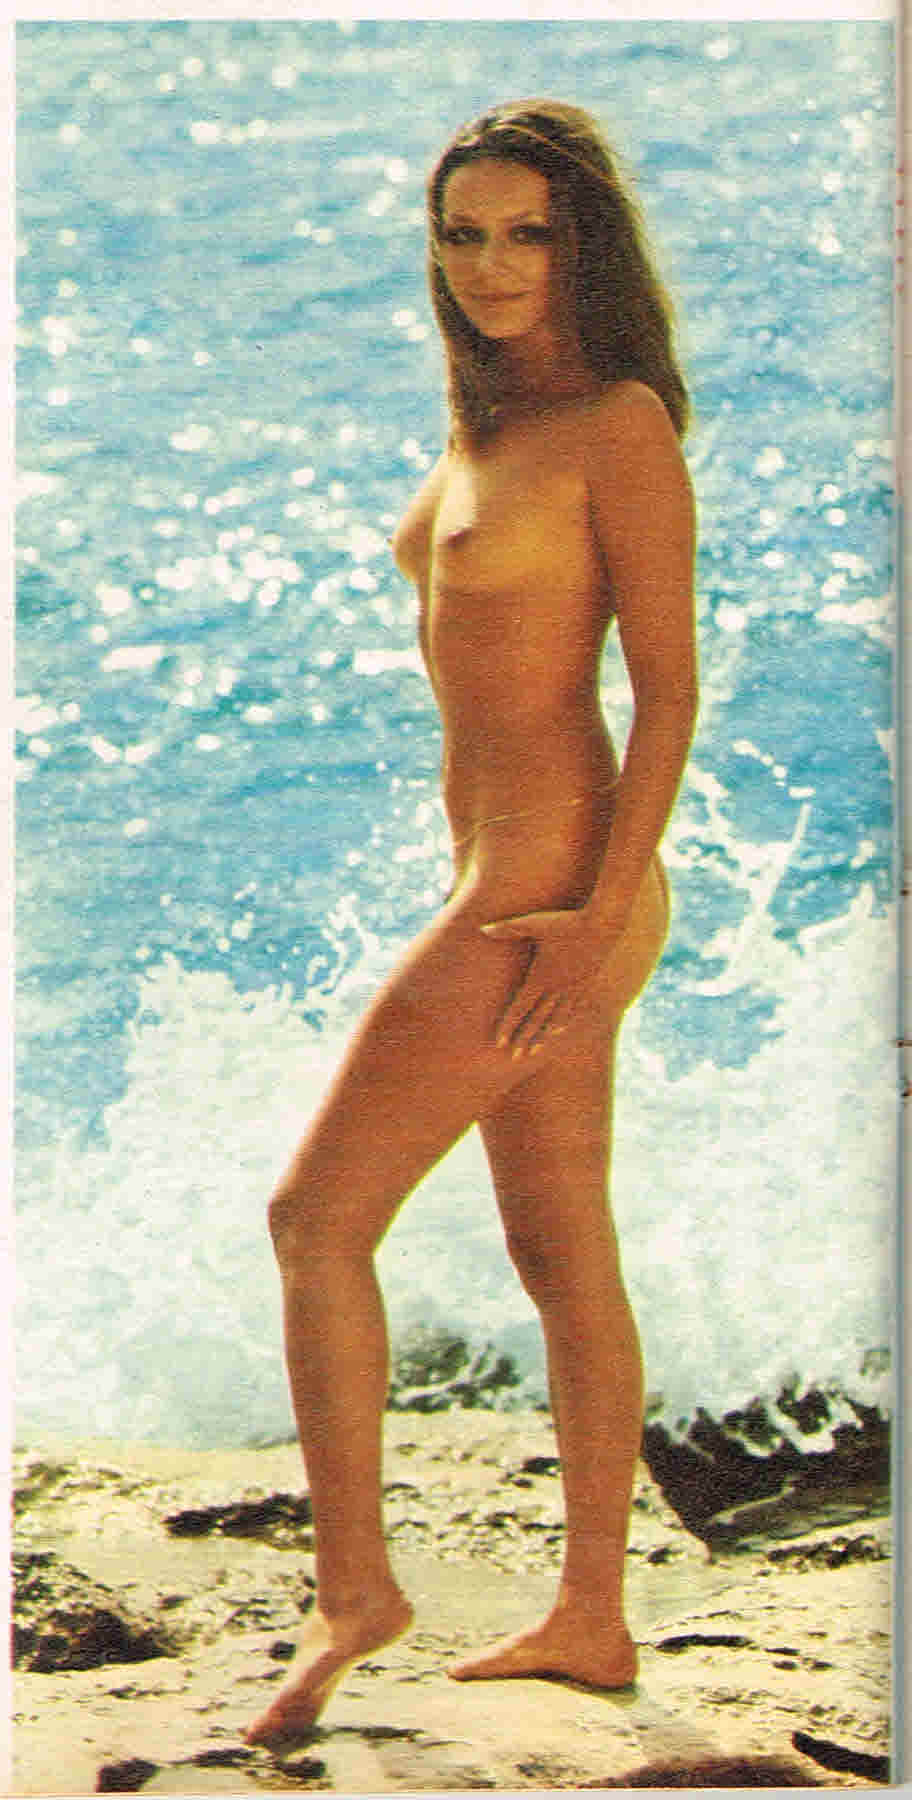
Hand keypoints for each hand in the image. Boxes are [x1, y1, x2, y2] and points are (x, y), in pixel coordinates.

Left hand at [481, 906, 618, 1056]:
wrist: (604, 923)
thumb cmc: (566, 921)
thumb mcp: (533, 922)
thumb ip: (508, 928)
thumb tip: (482, 929)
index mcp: (541, 976)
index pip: (520, 1008)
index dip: (508, 1026)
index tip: (499, 1043)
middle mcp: (557, 988)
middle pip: (535, 1020)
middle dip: (523, 1040)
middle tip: (513, 1058)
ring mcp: (574, 989)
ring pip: (555, 1020)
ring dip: (542, 1037)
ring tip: (534, 1052)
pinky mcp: (587, 985)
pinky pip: (573, 1010)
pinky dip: (563, 1023)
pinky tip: (559, 1031)